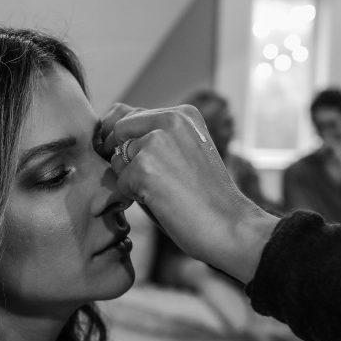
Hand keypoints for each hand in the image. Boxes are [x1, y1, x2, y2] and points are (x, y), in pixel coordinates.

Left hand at [100, 103, 279, 283]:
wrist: (230, 226)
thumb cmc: (206, 197)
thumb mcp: (183, 153)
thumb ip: (154, 138)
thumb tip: (110, 137)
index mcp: (182, 114)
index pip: (129, 114)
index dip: (121, 137)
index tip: (132, 158)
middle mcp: (170, 119)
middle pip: (117, 131)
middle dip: (121, 156)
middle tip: (146, 180)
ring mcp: (156, 142)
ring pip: (117, 160)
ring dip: (131, 180)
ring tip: (163, 193)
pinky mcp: (144, 168)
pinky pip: (119, 183)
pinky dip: (134, 198)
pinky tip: (163, 203)